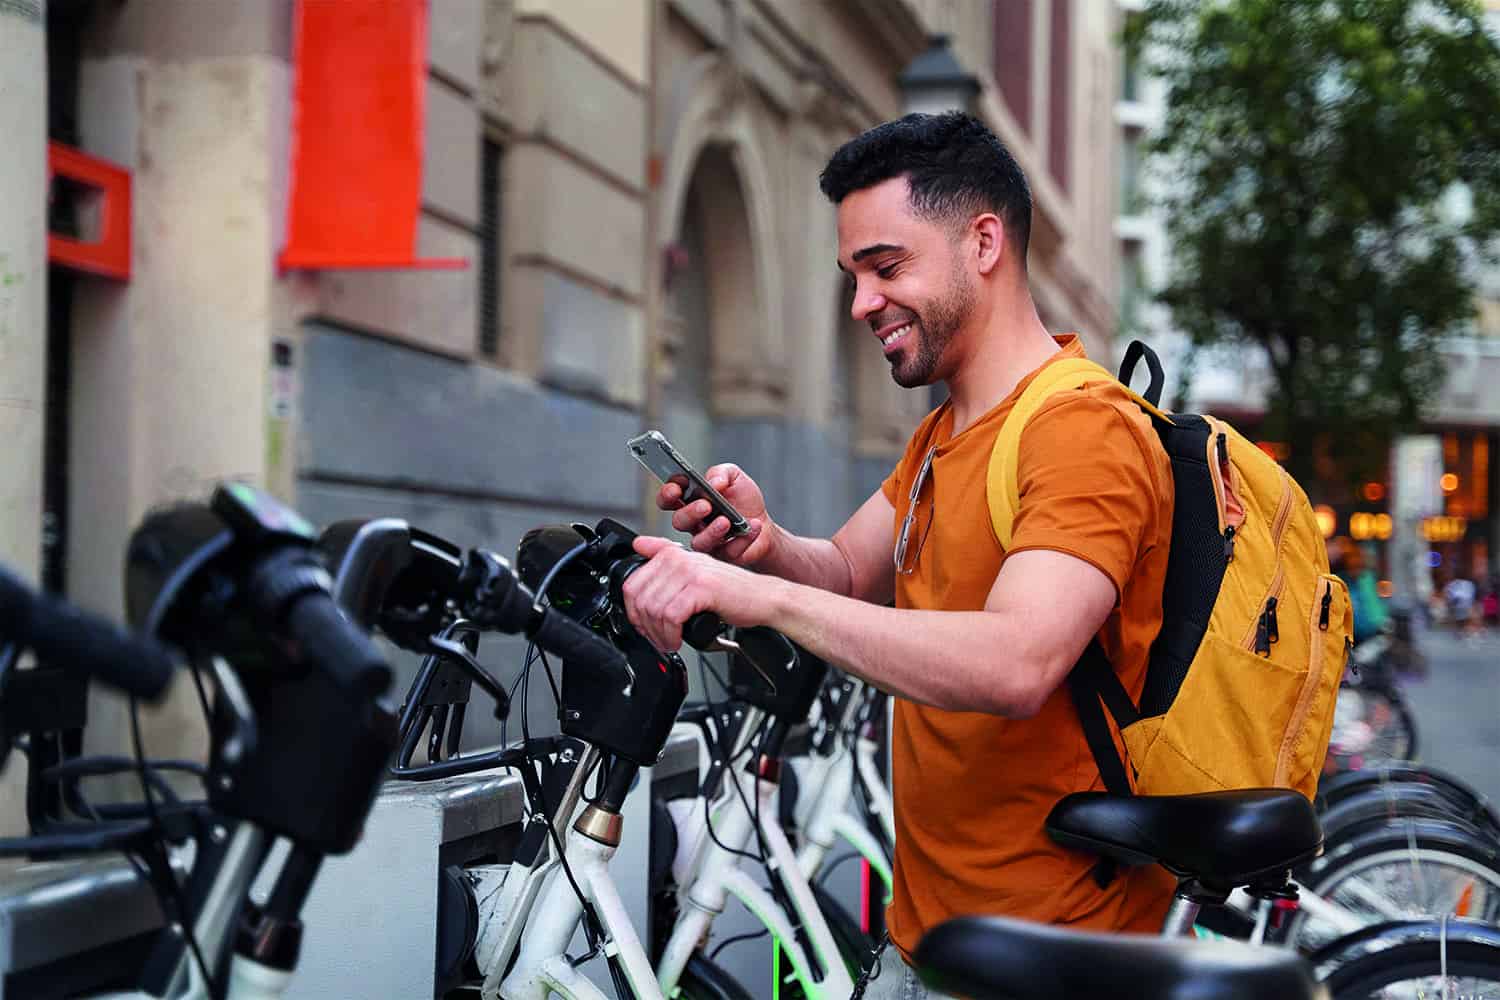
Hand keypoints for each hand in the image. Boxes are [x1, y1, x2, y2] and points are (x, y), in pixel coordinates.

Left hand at [621, 535, 779, 652]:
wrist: (764, 598)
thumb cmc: (731, 591)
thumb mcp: (695, 571)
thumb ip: (665, 555)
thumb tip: (639, 544)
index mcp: (673, 554)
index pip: (632, 583)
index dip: (633, 611)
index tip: (643, 624)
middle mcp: (679, 559)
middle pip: (640, 598)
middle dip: (645, 626)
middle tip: (657, 638)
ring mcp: (690, 572)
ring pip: (654, 609)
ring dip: (658, 634)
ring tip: (669, 642)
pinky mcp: (702, 588)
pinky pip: (671, 616)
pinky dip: (671, 634)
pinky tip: (678, 639)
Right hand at [658, 464, 774, 564]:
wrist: (763, 522)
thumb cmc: (743, 500)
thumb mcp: (734, 476)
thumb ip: (721, 473)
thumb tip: (713, 482)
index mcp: (691, 501)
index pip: (668, 498)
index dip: (667, 493)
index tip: (677, 488)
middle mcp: (695, 522)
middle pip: (679, 521)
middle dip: (689, 513)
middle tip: (705, 505)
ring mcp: (708, 540)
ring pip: (699, 542)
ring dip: (712, 531)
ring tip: (726, 521)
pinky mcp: (725, 554)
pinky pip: (729, 551)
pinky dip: (742, 538)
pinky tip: (753, 525)